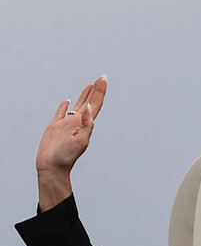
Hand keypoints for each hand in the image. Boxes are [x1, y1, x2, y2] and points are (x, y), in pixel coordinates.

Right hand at [36, 76, 107, 210]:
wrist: (52, 167)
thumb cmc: (66, 157)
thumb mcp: (81, 141)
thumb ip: (87, 124)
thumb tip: (90, 107)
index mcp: (86, 124)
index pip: (96, 104)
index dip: (100, 91)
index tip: (103, 79)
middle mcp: (78, 122)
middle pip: (90, 102)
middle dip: (96, 90)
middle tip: (101, 77)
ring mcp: (67, 124)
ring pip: (77, 105)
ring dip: (84, 95)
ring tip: (90, 85)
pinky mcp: (54, 127)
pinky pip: (60, 113)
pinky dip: (63, 106)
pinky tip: (66, 101)